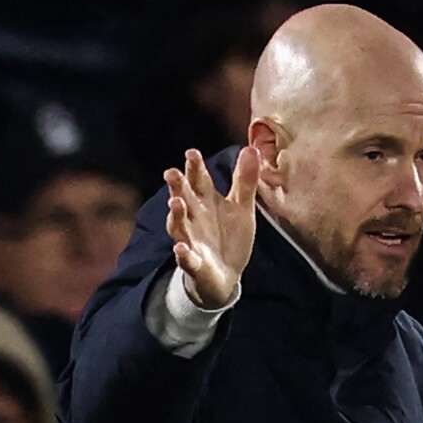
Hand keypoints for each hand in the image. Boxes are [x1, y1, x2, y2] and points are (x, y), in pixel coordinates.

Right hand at [164, 148, 260, 307]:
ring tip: (175, 202)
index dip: (195, 167)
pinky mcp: (194, 263)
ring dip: (176, 215)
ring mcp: (192, 240)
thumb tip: (251, 148)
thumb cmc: (229, 235)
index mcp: (206, 202)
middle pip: (183, 199)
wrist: (226, 274)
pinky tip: (181, 248)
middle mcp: (194, 218)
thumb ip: (245, 180)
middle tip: (172, 172)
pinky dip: (183, 254)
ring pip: (179, 226)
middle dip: (177, 187)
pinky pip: (186, 259)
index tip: (192, 153)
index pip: (199, 181)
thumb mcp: (242, 206)